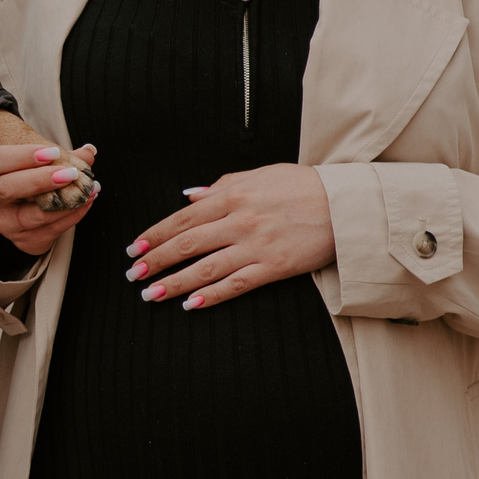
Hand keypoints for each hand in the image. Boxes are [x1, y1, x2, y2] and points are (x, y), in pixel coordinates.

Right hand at [0, 143, 100, 256]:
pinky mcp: (23, 240)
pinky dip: (71, 216)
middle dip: (40, 180)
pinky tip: (86, 204)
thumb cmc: (33, 176)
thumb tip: (89, 152)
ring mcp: (5, 222)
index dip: (22, 156)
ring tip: (87, 189)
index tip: (52, 152)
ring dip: (63, 203)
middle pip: (6, 188)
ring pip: (30, 216)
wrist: (29, 209)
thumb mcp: (44, 160)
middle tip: (69, 174)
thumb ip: (64, 155)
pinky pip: (49, 231)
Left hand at [127, 164, 332, 310]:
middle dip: (157, 260)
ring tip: (151, 294)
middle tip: (133, 273)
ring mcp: (256, 246)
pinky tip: (190, 304)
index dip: (156, 235)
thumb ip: (221, 185)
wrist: (345, 204)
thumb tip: (190, 196)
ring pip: (206, 268)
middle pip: (188, 244)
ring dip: (175, 282)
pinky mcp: (274, 267)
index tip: (136, 247)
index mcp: (233, 195)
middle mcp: (240, 221)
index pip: (183, 217)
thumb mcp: (260, 174)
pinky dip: (211, 295)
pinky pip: (236, 284)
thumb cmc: (302, 185)